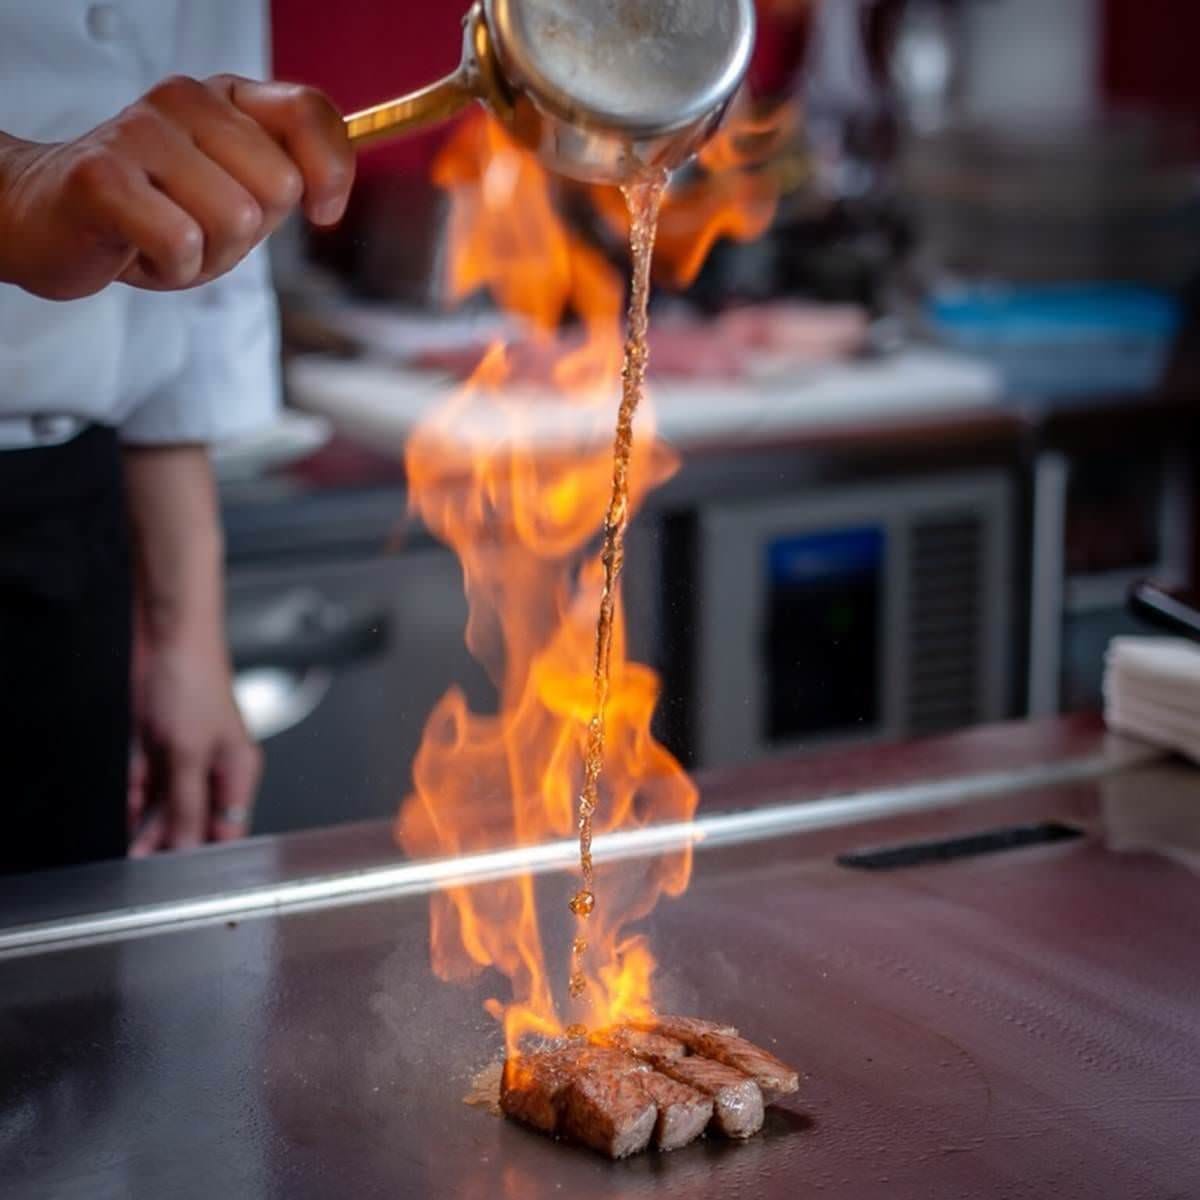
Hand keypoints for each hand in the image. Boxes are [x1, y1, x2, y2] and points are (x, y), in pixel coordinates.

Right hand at [0, 75, 353, 300]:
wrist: (50, 221)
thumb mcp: (237, 194)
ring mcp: (138, 131)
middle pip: (279, 186)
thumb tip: (330, 196)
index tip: (323, 212)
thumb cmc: (155, 212)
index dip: (333, 172)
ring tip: (167, 240)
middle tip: (202, 229)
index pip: (309, 112)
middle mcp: (183, 100)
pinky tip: (140, 251)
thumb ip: (287, 179)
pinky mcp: (101, 175)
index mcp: (224, 99)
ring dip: (209, 257)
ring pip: (236, 220)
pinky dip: (172, 270)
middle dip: (253, 233)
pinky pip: (182, 244)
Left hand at [129, 633, 261, 855]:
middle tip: (141, 859)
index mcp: (237, 772)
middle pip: (191, 820)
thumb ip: (186, 804)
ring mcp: (183, 760)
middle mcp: (212, 769)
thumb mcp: (188, 754)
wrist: (163, 638)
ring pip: (162, 806)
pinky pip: (142, 785)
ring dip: (143, 820)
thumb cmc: (195, 680)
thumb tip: (188, 847)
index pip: (227, 829)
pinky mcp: (156, 749)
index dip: (204, 853)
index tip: (176, 873)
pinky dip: (131, 794)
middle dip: (166, 839)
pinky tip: (124, 801)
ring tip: (127, 839)